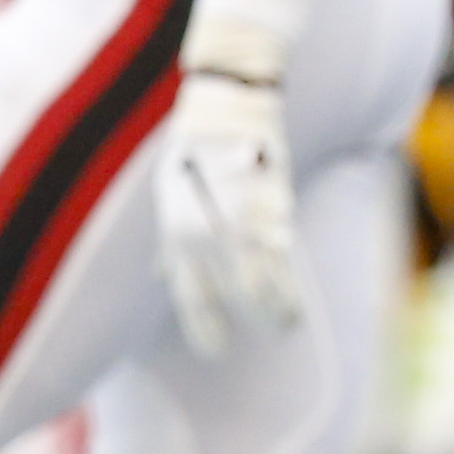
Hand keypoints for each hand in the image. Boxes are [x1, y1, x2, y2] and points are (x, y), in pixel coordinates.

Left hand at [153, 67, 306, 357]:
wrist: (229, 103)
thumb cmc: (192, 151)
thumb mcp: (167, 194)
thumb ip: (169, 242)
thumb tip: (161, 276)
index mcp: (180, 232)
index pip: (193, 298)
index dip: (206, 330)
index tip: (215, 349)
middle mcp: (215, 231)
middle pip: (246, 295)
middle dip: (263, 319)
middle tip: (275, 332)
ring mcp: (250, 218)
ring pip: (274, 278)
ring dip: (283, 305)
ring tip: (287, 320)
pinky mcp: (279, 203)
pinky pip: (285, 251)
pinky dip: (289, 275)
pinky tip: (292, 289)